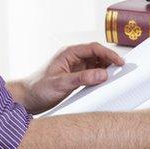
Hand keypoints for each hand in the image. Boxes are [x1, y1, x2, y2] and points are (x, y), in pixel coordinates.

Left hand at [10, 43, 124, 113]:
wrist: (27, 99)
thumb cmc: (38, 88)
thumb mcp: (60, 84)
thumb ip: (81, 78)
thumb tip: (103, 74)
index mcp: (68, 54)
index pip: (93, 48)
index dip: (108, 54)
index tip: (120, 63)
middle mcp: (73, 59)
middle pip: (97, 55)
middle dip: (110, 61)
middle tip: (122, 71)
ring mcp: (75, 68)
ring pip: (96, 65)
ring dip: (106, 70)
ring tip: (116, 78)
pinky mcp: (75, 78)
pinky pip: (92, 75)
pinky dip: (100, 78)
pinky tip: (105, 84)